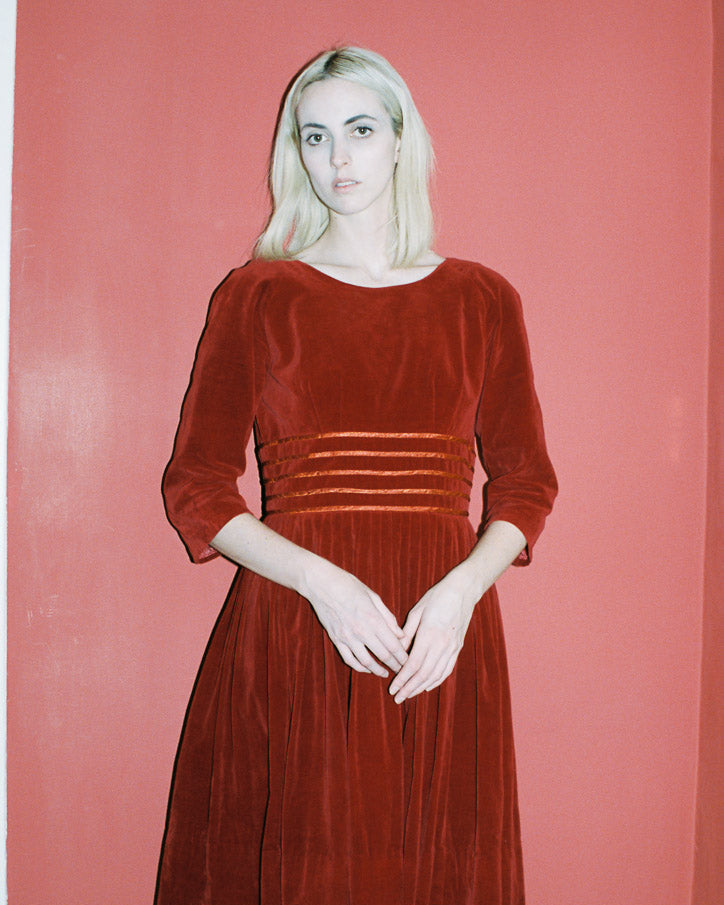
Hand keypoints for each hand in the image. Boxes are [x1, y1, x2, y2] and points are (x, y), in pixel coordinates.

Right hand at [301, 557, 407, 676]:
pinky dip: (360, 667)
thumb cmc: (349, 585)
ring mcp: (347, 637)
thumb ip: (388, 617)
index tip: (409, 662)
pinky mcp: (336, 639)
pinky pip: (349, 659)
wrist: (322, 584)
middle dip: (395, 665)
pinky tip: (367, 669)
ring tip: (386, 673)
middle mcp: (361, 631)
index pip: (393, 645)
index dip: (403, 657)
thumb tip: (400, 635)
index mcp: (373, 618)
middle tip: (403, 671)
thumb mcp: (373, 596)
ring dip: (378, 670)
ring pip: (366, 662)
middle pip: (382, 655)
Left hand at [388, 567, 478, 702]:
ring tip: (409, 695)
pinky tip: (427, 687)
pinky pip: (447, 669)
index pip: (413, 664)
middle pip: (424, 674)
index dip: (402, 679)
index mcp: (429, 634)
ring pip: (436, 675)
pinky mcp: (458, 648)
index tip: (392, 688)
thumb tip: (397, 651)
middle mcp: (442, 644)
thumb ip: (407, 633)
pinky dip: (436, 681)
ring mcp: (452, 648)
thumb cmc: (436, 597)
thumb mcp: (417, 611)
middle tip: (397, 698)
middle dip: (409, 688)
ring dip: (421, 687)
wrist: (463, 591)